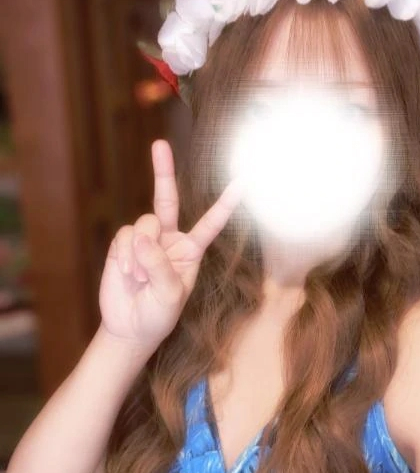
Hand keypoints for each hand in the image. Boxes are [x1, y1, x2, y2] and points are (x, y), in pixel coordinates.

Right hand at [99, 139, 242, 349]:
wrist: (130, 328)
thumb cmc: (158, 315)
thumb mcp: (169, 295)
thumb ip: (160, 265)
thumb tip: (143, 236)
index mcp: (191, 250)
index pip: (211, 222)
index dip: (226, 203)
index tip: (243, 180)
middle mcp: (169, 239)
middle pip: (167, 199)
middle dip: (162, 171)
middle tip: (160, 144)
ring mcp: (145, 240)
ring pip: (144, 224)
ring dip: (140, 253)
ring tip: (139, 278)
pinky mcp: (123, 245)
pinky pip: (125, 236)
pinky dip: (126, 255)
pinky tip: (127, 273)